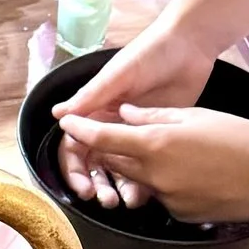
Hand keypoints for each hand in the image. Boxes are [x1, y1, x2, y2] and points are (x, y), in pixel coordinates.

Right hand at [51, 4, 219, 202]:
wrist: (190, 46)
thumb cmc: (149, 53)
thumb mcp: (119, 74)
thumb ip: (92, 96)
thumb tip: (59, 115)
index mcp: (95, 109)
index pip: (75, 145)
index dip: (75, 168)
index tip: (82, 187)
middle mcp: (111, 123)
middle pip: (95, 162)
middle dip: (96, 183)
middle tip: (106, 200)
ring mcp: (135, 132)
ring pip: (120, 168)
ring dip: (119, 187)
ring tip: (127, 202)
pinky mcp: (158, 137)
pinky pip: (146, 165)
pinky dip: (144, 181)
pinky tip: (147, 194)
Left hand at [52, 104, 248, 218]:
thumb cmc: (240, 137)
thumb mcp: (196, 116)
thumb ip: (155, 115)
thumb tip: (127, 114)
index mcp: (156, 143)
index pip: (103, 137)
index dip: (81, 130)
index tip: (67, 123)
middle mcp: (155, 174)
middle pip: (115, 161)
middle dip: (108, 148)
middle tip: (109, 133)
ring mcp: (166, 198)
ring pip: (137, 179)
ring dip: (137, 166)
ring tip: (164, 151)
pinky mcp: (179, 214)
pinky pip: (160, 195)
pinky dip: (162, 183)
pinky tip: (188, 172)